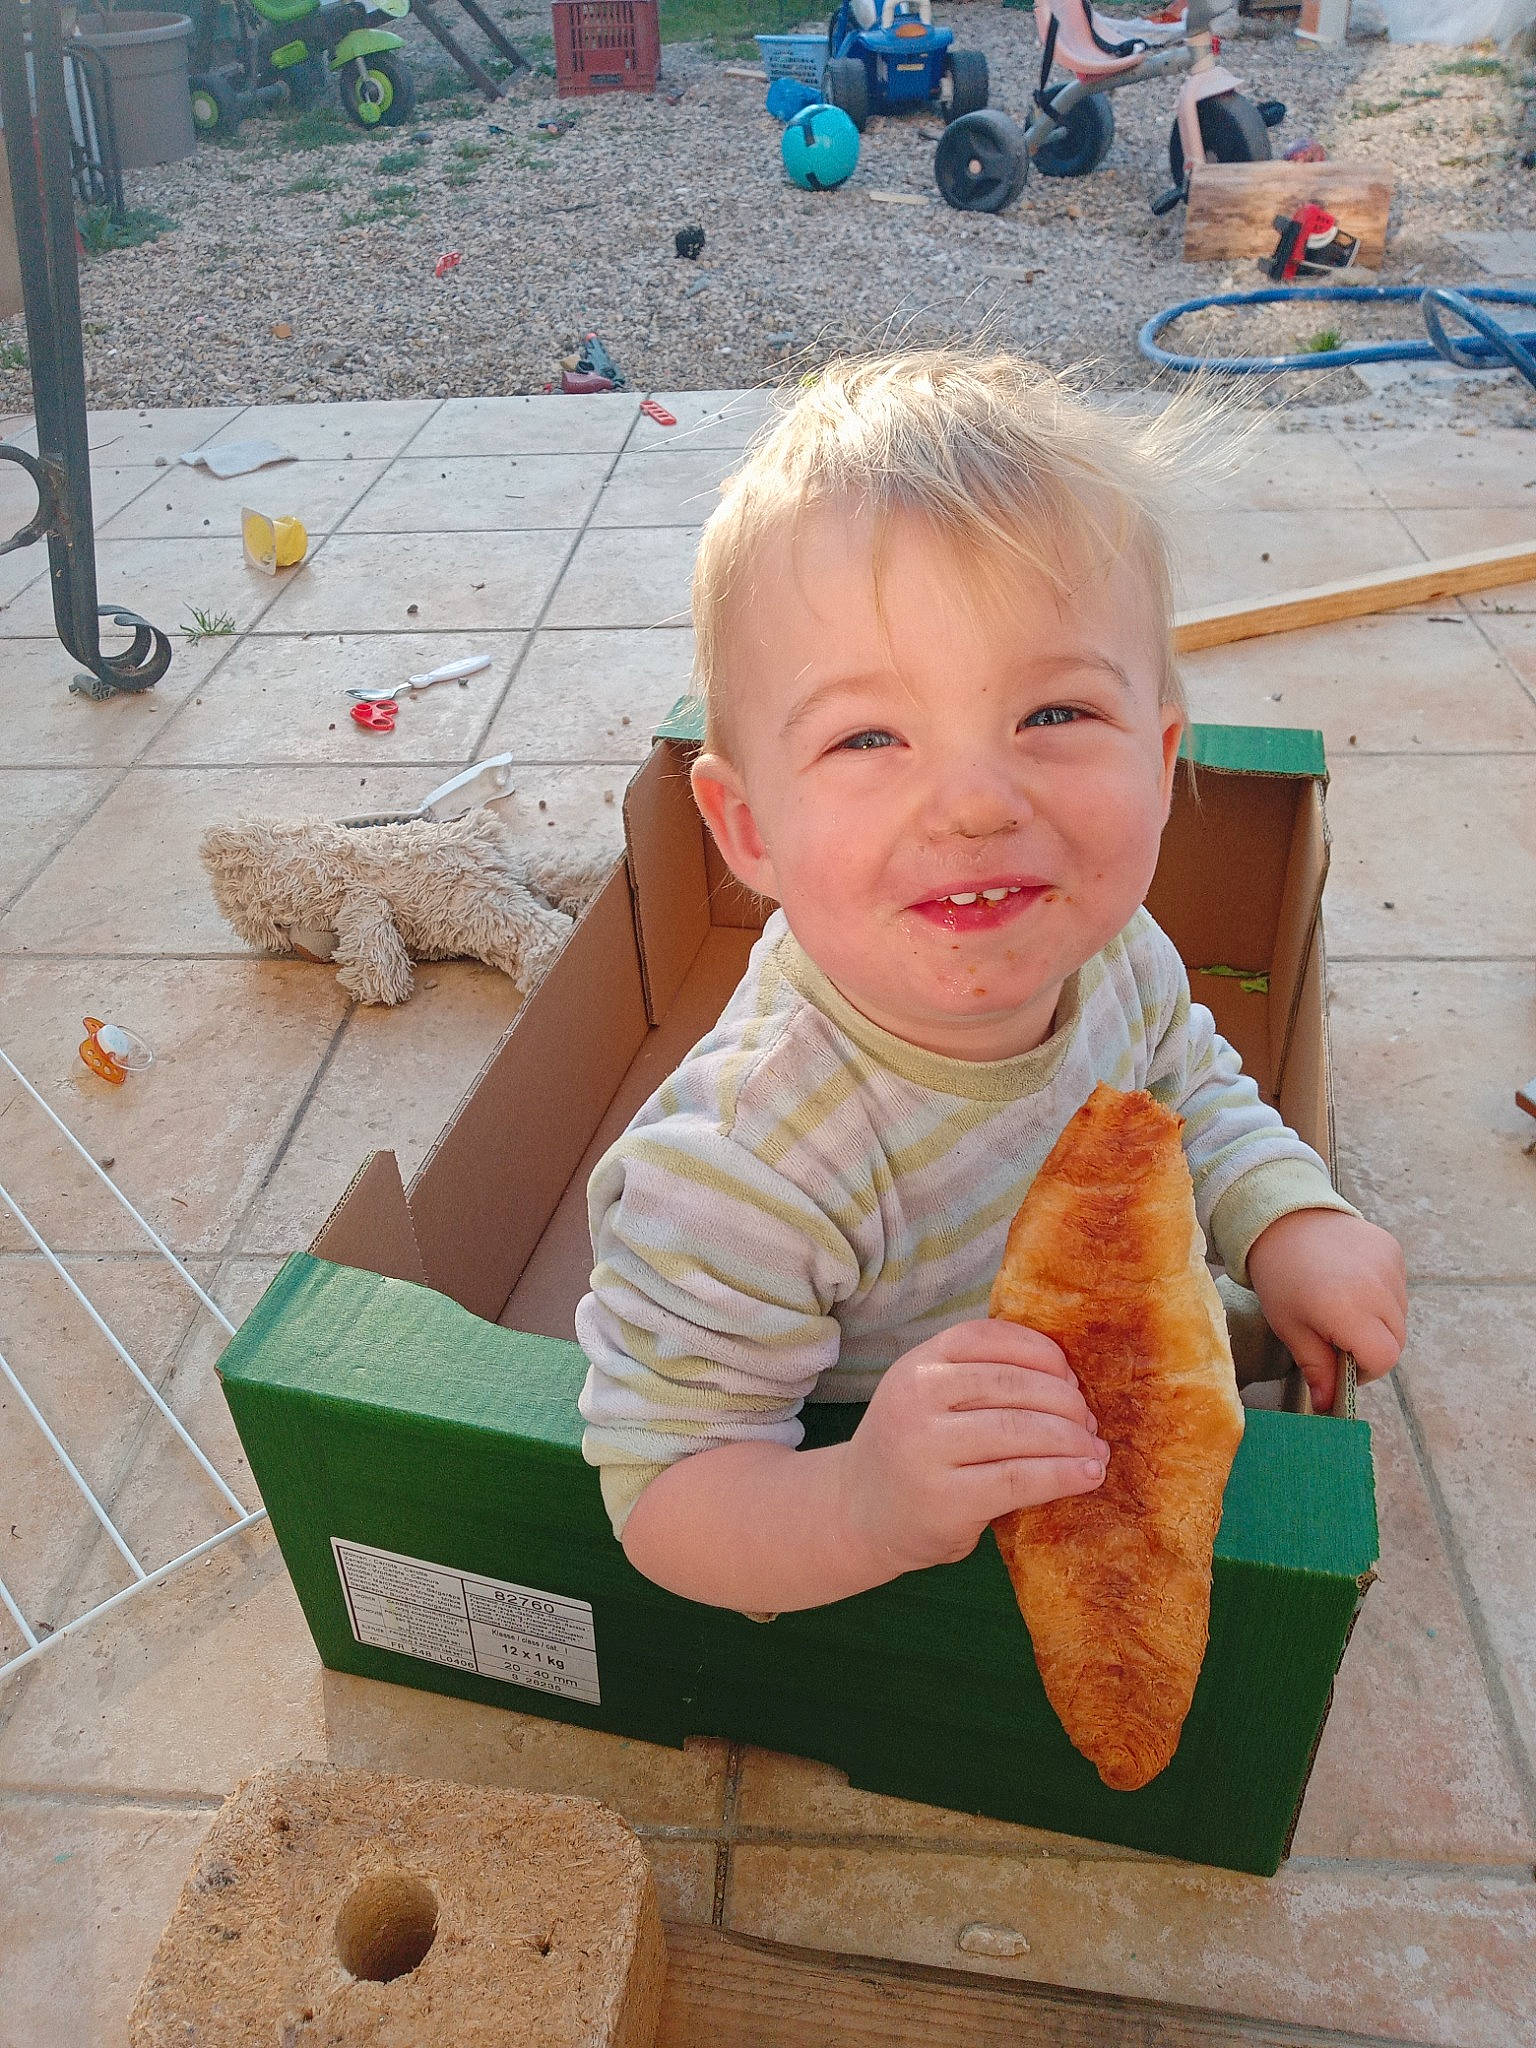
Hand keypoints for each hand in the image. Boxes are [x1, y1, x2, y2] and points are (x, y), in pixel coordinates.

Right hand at [835, 1319, 1109, 1576]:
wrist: (858, 1515)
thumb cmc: (911, 1451)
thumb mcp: (927, 1398)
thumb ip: (978, 1379)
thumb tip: (1072, 1380)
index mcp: (917, 1364)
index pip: (990, 1337)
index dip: (1041, 1353)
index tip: (1070, 1376)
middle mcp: (916, 1398)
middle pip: (1013, 1384)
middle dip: (1066, 1401)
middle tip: (1090, 1423)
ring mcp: (927, 1449)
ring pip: (1022, 1430)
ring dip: (1073, 1439)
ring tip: (1095, 1451)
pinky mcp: (946, 1499)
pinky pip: (1020, 1478)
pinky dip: (1064, 1475)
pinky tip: (1088, 1475)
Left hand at [1245, 1209, 1405, 1415]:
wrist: (1282, 1220)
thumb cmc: (1280, 1276)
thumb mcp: (1290, 1327)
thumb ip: (1316, 1367)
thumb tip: (1328, 1406)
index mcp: (1348, 1310)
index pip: (1383, 1360)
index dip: (1364, 1369)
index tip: (1341, 1362)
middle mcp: (1377, 1288)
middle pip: (1395, 1341)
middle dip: (1371, 1347)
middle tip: (1337, 1335)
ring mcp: (1389, 1266)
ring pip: (1399, 1316)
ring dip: (1378, 1322)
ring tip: (1342, 1305)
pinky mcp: (1393, 1250)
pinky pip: (1398, 1288)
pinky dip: (1382, 1296)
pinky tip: (1352, 1284)